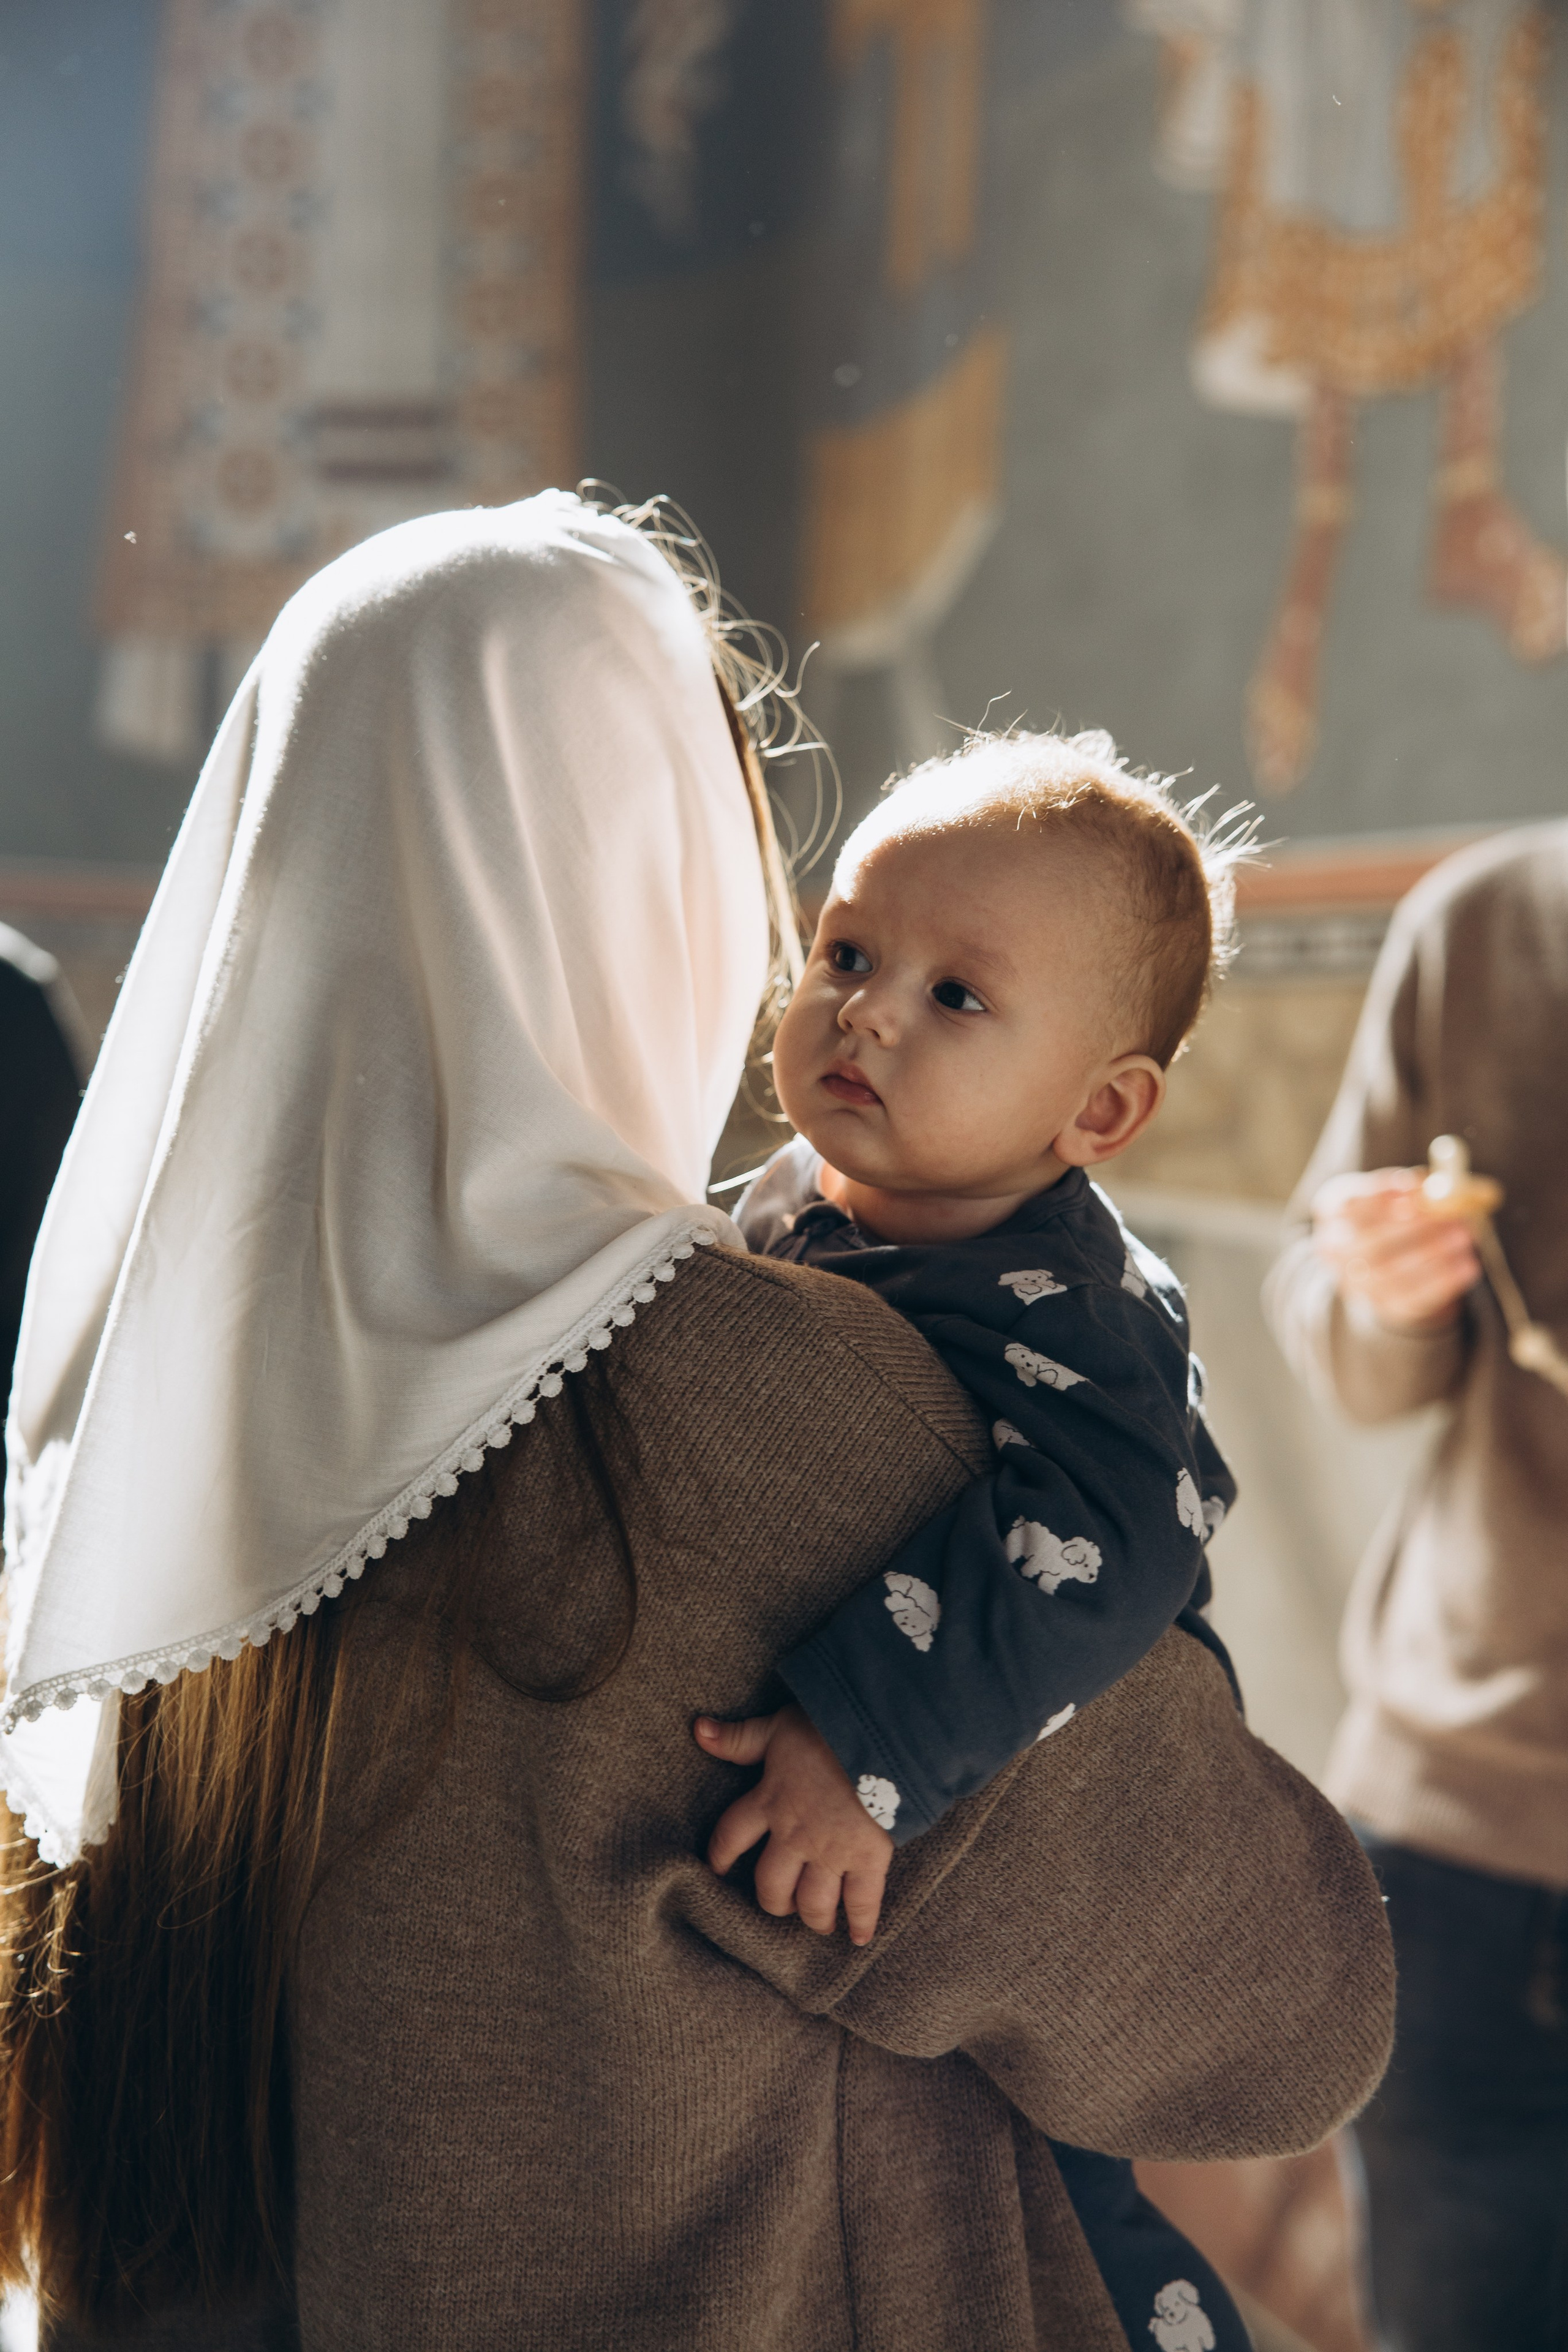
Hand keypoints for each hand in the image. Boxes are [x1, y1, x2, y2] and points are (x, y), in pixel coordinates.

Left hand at [693, 1703, 892, 1945]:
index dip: (721, 1855)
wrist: (878, 1737)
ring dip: (813, 1917)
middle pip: (771, 1887)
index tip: (717, 1870)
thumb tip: (698, 1730)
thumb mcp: (777, 1728)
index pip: (731, 1837)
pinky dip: (862, 1923)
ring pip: (812, 1903)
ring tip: (818, 1921)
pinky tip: (860, 1937)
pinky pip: (861, 1902)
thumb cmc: (826, 1727)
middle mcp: (795, 1836)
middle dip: (774, 1901)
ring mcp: (831, 1852)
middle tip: (782, 1903)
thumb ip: (739, 1737)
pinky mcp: (868, 1859)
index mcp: (769, 1802)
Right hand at [1311, 1167, 1480, 1333]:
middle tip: (1451, 1216)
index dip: (1381, 1194)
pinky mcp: (1383, 1305)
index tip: (1418, 1185)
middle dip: (1414, 1228)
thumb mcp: (1394, 1196)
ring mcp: (1355, 1282)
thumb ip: (1411, 1190)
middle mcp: (1334, 1250)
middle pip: (1368, 1242)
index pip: (1346, 1204)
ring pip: (1390, 1272)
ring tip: (1465, 1236)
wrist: (1380, 1269)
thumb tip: (1432, 1186)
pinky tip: (1468, 1265)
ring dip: (1432, 1253)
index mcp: (1331, 1213)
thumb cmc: (1390, 1219)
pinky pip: (1412, 1298)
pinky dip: (1443, 1281)